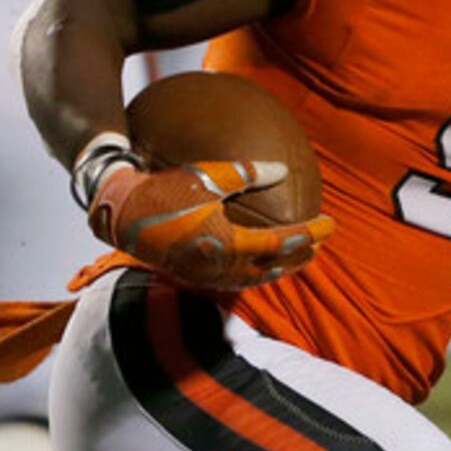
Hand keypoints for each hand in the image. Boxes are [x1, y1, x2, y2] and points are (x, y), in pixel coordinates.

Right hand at [87, 155, 333, 291]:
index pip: (281, 243)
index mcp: (228, 243)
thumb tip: (282, 169)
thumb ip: (247, 172)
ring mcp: (207, 276)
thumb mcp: (207, 174)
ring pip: (255, 279)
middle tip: (320, 243)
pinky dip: (256, 272)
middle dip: (300, 257)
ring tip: (298, 255)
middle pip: (273, 268)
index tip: (330, 224)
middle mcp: (220, 266)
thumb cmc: (163, 188)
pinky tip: (260, 260)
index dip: (309, 234)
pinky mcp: (194, 277)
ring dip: (279, 268)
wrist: (120, 212)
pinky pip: (235, 280)